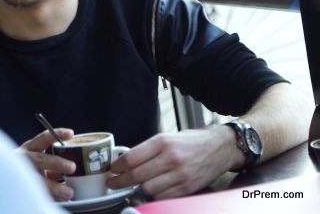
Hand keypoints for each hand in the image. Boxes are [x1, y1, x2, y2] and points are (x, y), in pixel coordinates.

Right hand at [17, 128, 76, 200]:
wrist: (9, 180)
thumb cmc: (30, 169)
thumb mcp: (40, 162)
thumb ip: (54, 163)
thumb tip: (74, 167)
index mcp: (30, 148)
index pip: (44, 138)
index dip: (57, 135)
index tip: (70, 134)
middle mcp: (25, 159)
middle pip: (40, 159)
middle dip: (57, 163)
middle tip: (72, 167)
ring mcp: (21, 173)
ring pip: (37, 179)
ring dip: (55, 186)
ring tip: (68, 192)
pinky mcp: (21, 188)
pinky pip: (35, 192)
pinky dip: (50, 196)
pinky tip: (61, 198)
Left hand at [107, 127, 238, 199]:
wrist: (220, 147)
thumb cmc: (192, 141)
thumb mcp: (168, 136)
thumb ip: (148, 149)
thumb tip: (125, 159)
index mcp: (163, 142)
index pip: (132, 158)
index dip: (117, 167)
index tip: (112, 170)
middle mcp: (171, 158)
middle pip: (137, 175)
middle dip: (120, 181)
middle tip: (113, 182)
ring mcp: (180, 175)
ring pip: (148, 189)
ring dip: (138, 188)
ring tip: (133, 185)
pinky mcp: (188, 187)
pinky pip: (163, 197)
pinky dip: (154, 195)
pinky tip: (151, 189)